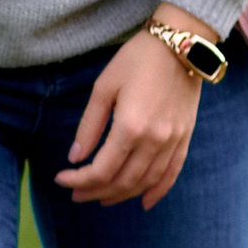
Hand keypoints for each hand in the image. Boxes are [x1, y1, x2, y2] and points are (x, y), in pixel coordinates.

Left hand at [53, 4, 213, 208]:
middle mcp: (154, 140)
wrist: (181, 44)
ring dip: (121, 195)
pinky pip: (172, 173)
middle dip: (95, 191)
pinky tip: (143, 203)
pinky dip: (157, 191)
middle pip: (122, 181)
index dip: (78, 180)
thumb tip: (75, 158)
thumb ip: (89, 126)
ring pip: (145, 182)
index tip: (61, 179)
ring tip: (101, 198)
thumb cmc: (137, 60)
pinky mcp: (185, 137)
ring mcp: (173, 141)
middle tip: (76, 194)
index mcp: (130, 126)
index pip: (101, 170)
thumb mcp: (104, 87)